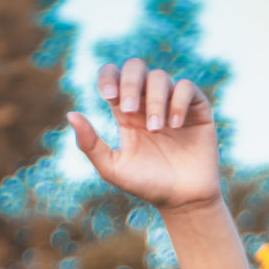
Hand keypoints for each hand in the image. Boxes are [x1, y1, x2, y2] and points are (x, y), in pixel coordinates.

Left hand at [66, 59, 222, 214]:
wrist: (182, 200)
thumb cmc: (146, 185)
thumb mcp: (112, 168)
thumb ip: (90, 144)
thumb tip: (71, 114)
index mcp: (126, 112)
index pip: (113, 76)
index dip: (109, 77)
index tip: (108, 97)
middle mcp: (148, 103)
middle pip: (136, 67)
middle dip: (129, 84)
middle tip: (129, 112)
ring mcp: (173, 104)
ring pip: (161, 77)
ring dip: (154, 101)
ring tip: (156, 129)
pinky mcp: (197, 109)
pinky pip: (187, 88)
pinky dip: (178, 102)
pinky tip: (175, 126)